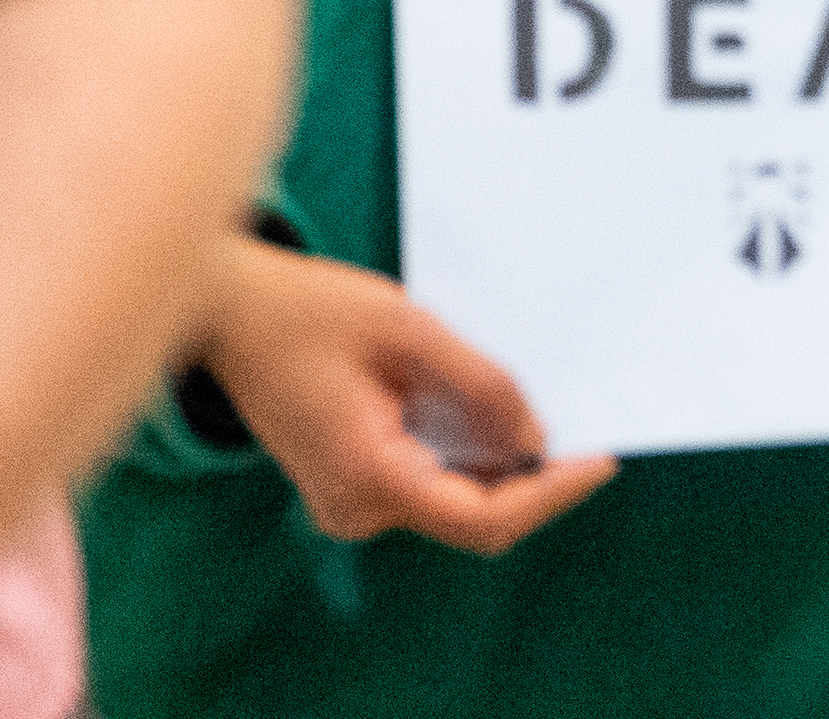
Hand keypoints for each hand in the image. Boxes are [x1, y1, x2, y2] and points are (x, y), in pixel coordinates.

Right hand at [200, 237, 617, 553]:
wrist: (228, 312)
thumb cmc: (307, 309)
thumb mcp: (409, 329)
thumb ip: (480, 385)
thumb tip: (537, 436)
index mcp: (366, 475)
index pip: (482, 517)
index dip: (550, 495)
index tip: (600, 461)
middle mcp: (355, 507)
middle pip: (473, 517)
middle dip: (535, 481)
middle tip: (589, 430)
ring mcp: (349, 502)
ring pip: (453, 501)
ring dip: (504, 467)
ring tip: (550, 413)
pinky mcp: (350, 484)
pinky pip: (427, 483)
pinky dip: (470, 457)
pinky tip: (498, 418)